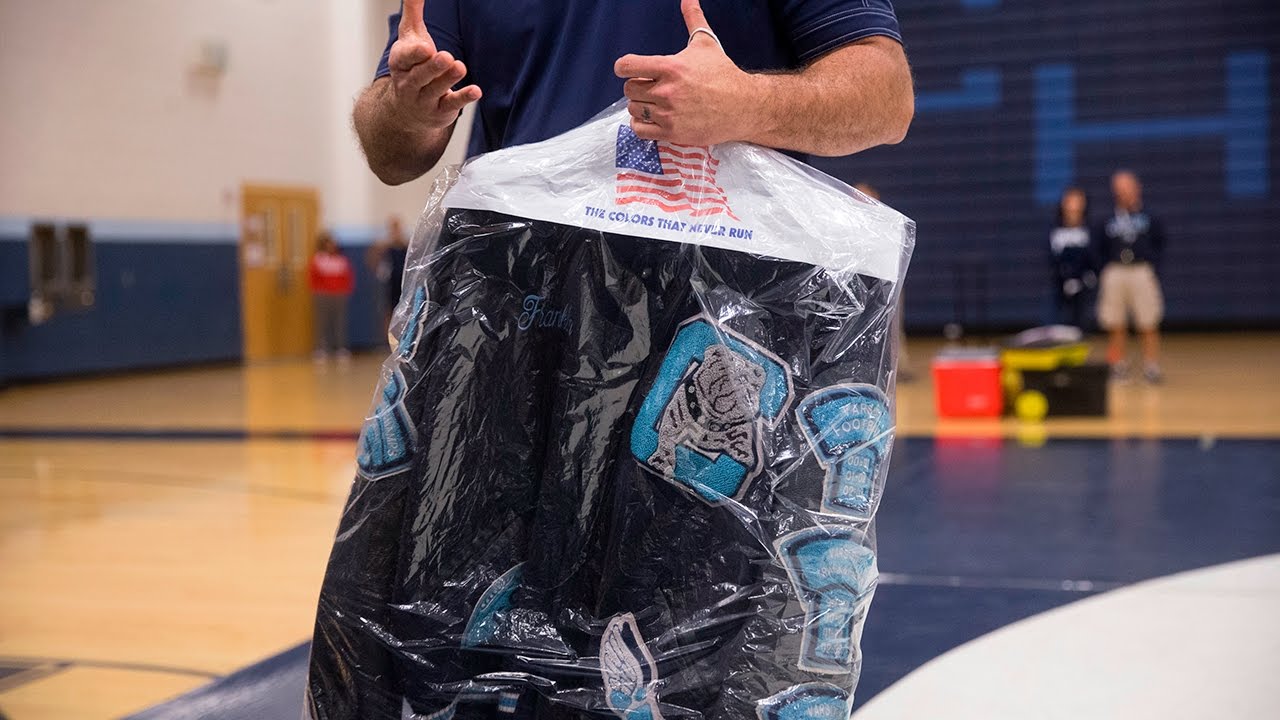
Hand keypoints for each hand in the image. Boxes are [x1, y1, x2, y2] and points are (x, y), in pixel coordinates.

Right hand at [387, 0, 480, 131]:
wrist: (407, 112)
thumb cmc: (411, 67)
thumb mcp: (410, 38)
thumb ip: (413, 13)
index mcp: (400, 63)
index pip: (404, 57)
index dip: (414, 53)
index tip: (425, 48)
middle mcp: (409, 83)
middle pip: (420, 75)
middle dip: (432, 67)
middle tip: (444, 56)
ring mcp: (424, 99)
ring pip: (435, 89)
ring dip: (448, 79)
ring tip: (460, 67)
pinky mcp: (440, 111)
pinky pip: (451, 104)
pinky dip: (463, 97)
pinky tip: (476, 91)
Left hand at [614, 0, 756, 144]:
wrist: (743, 106)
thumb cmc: (723, 75)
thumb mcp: (706, 43)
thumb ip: (693, 19)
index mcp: (671, 67)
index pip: (627, 66)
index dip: (624, 67)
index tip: (628, 69)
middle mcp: (666, 91)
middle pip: (629, 89)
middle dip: (636, 86)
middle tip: (649, 87)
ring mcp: (668, 114)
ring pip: (633, 109)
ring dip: (640, 106)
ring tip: (654, 103)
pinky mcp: (672, 133)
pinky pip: (640, 130)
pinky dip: (641, 125)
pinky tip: (652, 118)